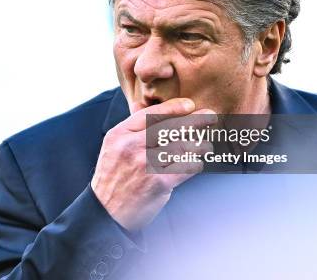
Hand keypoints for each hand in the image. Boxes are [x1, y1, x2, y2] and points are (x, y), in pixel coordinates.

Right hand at [91, 98, 215, 231]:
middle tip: (210, 116)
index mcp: (119, 135)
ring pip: (182, 146)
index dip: (173, 108)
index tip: (190, 105)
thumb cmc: (114, 177)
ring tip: (206, 143)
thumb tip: (145, 106)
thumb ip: (131, 129)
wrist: (106, 212)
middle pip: (170, 127)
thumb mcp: (113, 147)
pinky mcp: (159, 182)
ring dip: (199, 143)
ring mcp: (145, 164)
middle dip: (194, 120)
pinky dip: (195, 162)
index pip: (150, 114)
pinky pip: (186, 166)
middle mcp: (131, 147)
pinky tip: (198, 161)